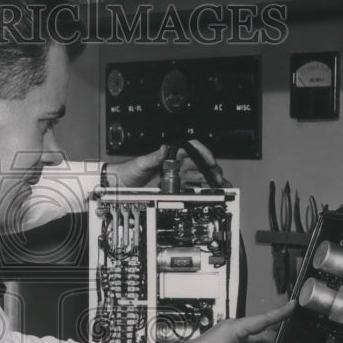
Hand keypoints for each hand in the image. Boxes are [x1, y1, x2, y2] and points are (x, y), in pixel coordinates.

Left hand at [107, 141, 225, 188]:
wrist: (121, 185)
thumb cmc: (129, 170)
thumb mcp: (141, 163)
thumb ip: (153, 157)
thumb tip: (164, 149)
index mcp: (170, 155)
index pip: (192, 150)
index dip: (203, 154)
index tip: (210, 161)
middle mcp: (175, 164)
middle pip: (199, 164)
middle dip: (211, 170)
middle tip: (219, 178)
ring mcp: (175, 176)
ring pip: (198, 176)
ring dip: (210, 180)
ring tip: (221, 186)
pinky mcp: (173, 187)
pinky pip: (190, 187)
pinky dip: (200, 190)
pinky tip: (210, 193)